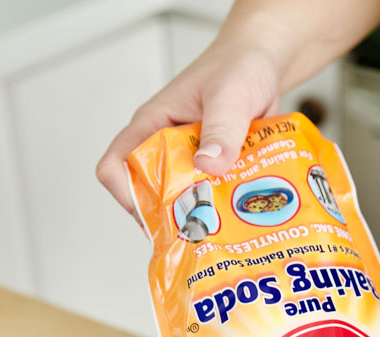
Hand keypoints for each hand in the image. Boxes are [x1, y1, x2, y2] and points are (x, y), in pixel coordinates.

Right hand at [96, 41, 279, 218]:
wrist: (263, 62)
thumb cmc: (238, 66)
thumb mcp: (230, 94)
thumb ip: (221, 129)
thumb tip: (208, 165)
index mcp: (152, 125)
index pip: (116, 165)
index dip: (129, 195)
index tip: (159, 214)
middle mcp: (165, 146)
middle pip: (151, 195)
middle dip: (172, 216)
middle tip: (199, 231)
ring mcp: (190, 161)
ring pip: (183, 200)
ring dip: (201, 215)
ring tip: (222, 228)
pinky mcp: (214, 169)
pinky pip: (211, 196)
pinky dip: (224, 208)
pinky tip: (241, 214)